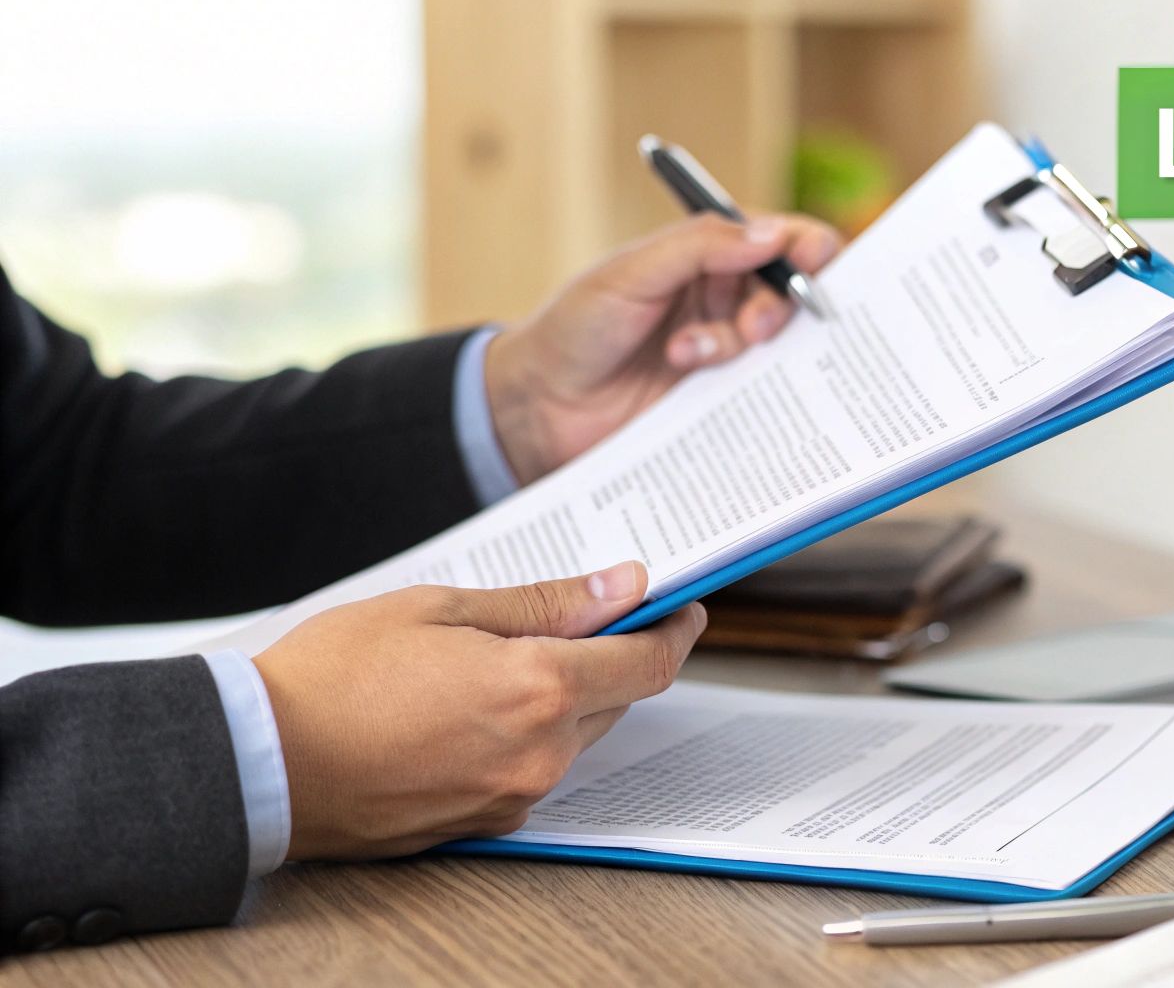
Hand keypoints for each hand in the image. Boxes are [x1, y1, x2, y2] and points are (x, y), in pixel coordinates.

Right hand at [252, 560, 704, 859]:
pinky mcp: (484, 823)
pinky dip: (526, 732)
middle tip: (584, 616)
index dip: (675, 629)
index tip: (683, 605)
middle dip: (612, 655)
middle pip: (616, 698)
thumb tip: (624, 585)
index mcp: (537, 689)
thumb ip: (546, 603)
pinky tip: (472, 707)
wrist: (256, 764)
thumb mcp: (441, 609)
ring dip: (564, 695)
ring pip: (575, 734)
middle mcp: (539, 753)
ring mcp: (513, 795)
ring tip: (501, 659)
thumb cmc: (333, 675)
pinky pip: (533, 768)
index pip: (649, 662)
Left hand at [484, 213, 841, 483]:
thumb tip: (772, 234)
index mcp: (707, 253)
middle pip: (792, 291)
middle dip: (782, 304)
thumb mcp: (631, 275)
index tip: (809, 260)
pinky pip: (758, 387)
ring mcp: (726, 347)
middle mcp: (725, 296)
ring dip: (739, 342)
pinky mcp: (721, 395)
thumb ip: (701, 247)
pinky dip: (737, 380)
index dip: (806, 245)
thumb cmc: (577, 327)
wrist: (542, 406)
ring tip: (685, 355)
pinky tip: (687, 374)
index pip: (779, 237)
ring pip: (778, 341)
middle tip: (756, 327)